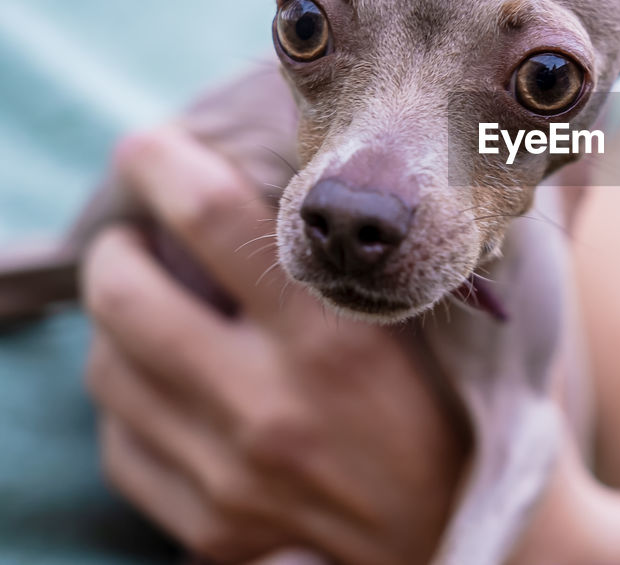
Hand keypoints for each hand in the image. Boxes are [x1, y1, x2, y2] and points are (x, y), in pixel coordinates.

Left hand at [83, 126, 465, 563]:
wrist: (458, 532)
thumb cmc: (453, 408)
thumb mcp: (433, 319)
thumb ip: (376, 248)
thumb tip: (324, 161)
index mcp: (336, 339)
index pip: (212, 218)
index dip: (163, 165)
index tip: (149, 147)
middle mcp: (271, 405)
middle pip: (126, 296)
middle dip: (115, 249)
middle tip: (134, 236)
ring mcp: (232, 475)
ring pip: (109, 370)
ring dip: (116, 324)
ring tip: (145, 306)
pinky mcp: (211, 525)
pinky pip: (121, 446)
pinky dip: (129, 405)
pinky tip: (163, 387)